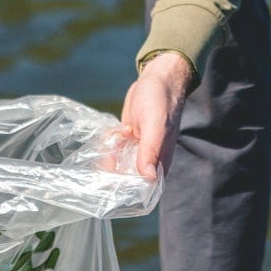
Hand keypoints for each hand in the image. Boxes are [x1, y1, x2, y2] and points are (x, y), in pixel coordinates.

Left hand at [119, 51, 195, 182]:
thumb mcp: (155, 125)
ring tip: (118, 134)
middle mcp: (149, 160)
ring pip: (116, 163)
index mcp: (160, 163)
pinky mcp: (129, 140)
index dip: (125, 190)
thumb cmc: (160, 101)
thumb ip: (151, 151)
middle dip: (113, 168)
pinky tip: (116, 130)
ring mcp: (137, 150)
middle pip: (125, 178)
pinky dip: (111, 141)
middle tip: (115, 147)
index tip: (110, 182)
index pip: (142, 189)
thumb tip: (149, 179)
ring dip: (110, 152)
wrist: (157, 79)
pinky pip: (114, 149)